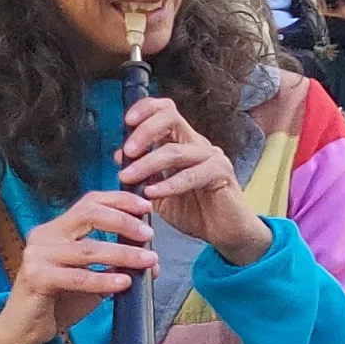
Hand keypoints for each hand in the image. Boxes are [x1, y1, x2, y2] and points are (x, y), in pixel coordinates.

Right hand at [0, 188, 160, 343]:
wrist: (24, 329)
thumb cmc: (59, 301)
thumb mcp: (92, 278)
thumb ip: (116, 266)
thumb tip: (152, 262)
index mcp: (57, 229)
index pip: (89, 203)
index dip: (119, 201)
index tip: (146, 207)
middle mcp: (45, 236)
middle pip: (88, 215)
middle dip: (123, 222)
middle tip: (149, 235)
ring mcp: (38, 255)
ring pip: (88, 249)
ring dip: (123, 254)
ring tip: (148, 261)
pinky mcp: (36, 278)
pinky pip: (77, 277)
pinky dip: (103, 279)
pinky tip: (124, 282)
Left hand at [119, 96, 266, 263]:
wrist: (225, 234)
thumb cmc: (194, 211)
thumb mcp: (159, 192)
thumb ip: (142, 173)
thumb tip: (119, 155)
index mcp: (182, 142)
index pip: (165, 111)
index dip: (145, 109)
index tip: (126, 122)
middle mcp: (197, 144)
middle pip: (171, 118)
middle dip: (144, 131)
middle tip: (127, 151)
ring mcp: (211, 157)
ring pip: (176, 151)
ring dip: (147, 163)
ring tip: (127, 177)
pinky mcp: (221, 174)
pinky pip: (191, 175)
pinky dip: (168, 184)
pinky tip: (151, 193)